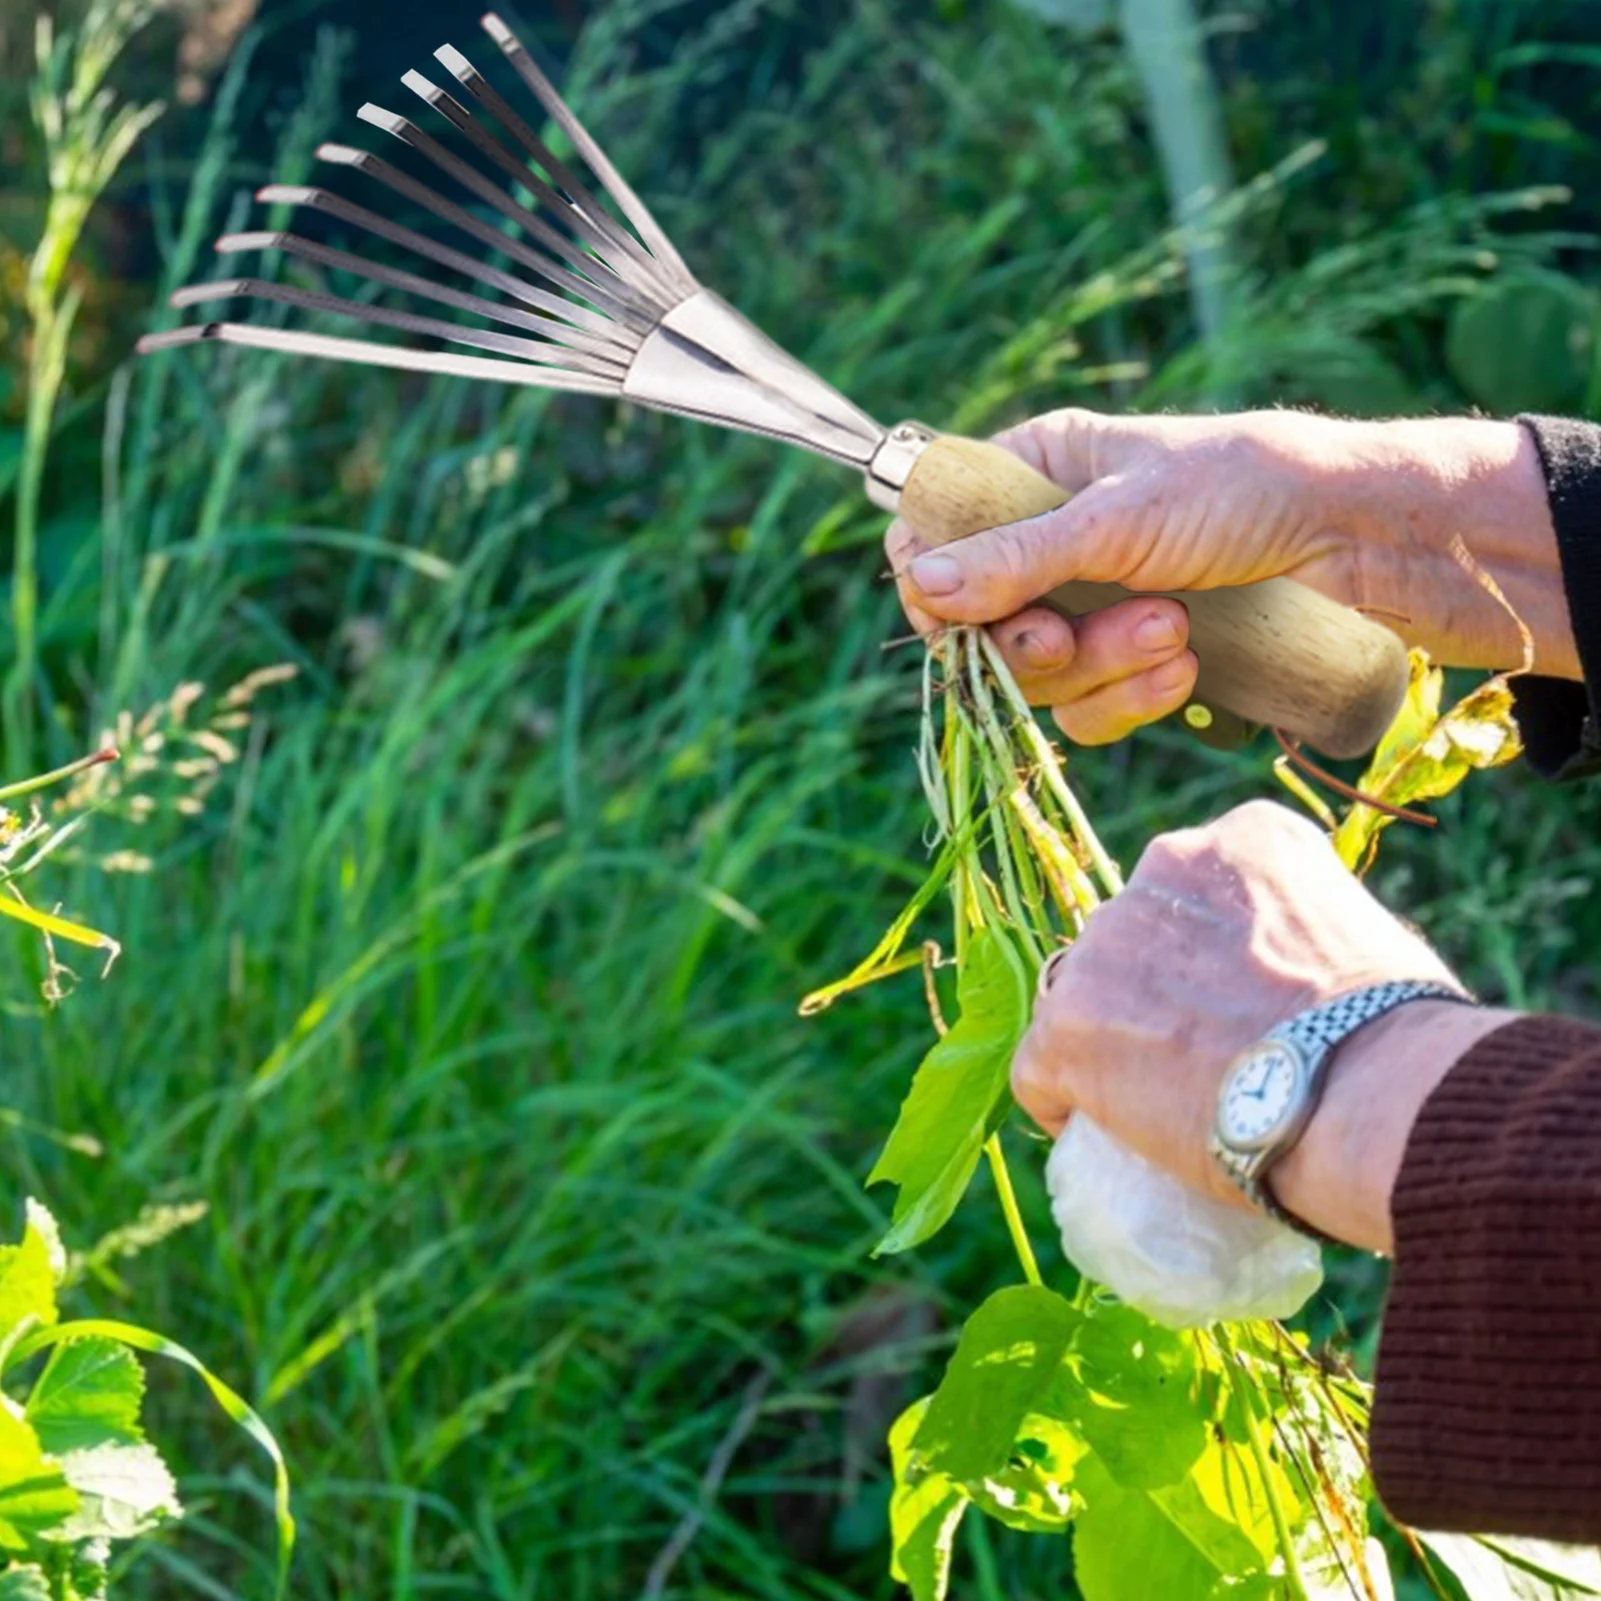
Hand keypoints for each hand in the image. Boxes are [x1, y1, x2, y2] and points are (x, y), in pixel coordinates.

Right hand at [886, 409, 1574, 744]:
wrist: (1359, 543)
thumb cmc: (1242, 491)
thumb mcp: (1118, 517)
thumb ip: (1016, 557)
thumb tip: (923, 584)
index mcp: (1036, 472)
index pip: (936, 535)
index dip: (935, 586)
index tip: (954, 618)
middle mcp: (1053, 540)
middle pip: (981, 624)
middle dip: (1034, 641)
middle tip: (1065, 636)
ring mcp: (1093, 605)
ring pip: (1040, 677)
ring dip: (1100, 666)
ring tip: (1173, 631)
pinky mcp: (1136, 660)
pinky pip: (1092, 709)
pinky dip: (1133, 699)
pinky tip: (1187, 672)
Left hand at [1013, 800, 1514, 1250]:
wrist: (1369, 1092)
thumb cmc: (1400, 1036)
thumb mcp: (1368, 939)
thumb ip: (1316, 937)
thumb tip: (1312, 985)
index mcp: (1244, 839)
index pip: (1195, 892)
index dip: (1201, 954)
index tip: (1228, 1003)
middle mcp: (1165, 866)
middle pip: (1134, 936)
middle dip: (1152, 989)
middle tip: (1200, 1057)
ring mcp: (1108, 945)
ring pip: (1085, 995)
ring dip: (1107, 1041)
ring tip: (1158, 1103)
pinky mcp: (1068, 1025)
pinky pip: (1038, 1067)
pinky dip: (1061, 1100)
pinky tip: (1092, 1128)